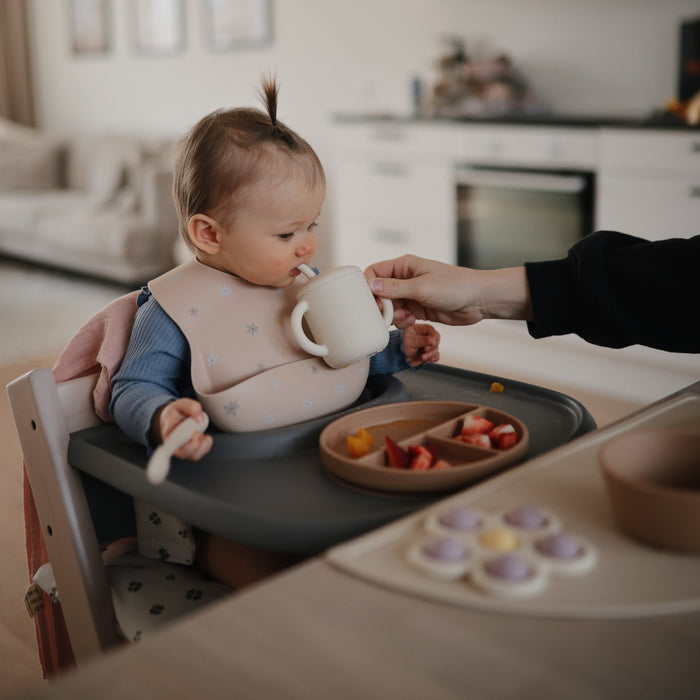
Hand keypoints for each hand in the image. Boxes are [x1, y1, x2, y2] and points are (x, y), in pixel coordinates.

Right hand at [153, 398, 212, 460]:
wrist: (175, 417)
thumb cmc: (176, 412)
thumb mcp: (181, 404)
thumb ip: (191, 407)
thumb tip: (200, 418)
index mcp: (168, 434)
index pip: (171, 446)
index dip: (184, 444)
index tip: (194, 432)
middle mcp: (174, 445)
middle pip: (183, 454)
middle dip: (194, 444)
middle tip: (197, 432)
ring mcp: (184, 450)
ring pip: (194, 456)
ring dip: (202, 444)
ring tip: (200, 432)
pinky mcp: (193, 451)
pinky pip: (202, 451)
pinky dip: (207, 443)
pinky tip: (204, 436)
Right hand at [365, 254, 531, 327]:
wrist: (478, 300)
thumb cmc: (455, 286)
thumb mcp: (422, 287)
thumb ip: (394, 288)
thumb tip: (370, 285)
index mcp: (404, 266)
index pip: (374, 272)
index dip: (369, 287)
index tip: (372, 301)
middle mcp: (405, 279)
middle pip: (379, 293)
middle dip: (381, 305)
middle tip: (388, 314)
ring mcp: (411, 294)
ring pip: (389, 307)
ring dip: (392, 315)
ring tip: (405, 317)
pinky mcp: (417, 308)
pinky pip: (400, 316)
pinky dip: (402, 321)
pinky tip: (413, 321)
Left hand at [402, 322, 440, 366]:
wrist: (396, 354)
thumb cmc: (400, 343)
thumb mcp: (410, 340)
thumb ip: (422, 340)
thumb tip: (433, 341)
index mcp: (422, 329)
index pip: (433, 332)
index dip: (433, 339)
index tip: (429, 344)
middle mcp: (426, 337)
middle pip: (436, 342)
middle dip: (432, 348)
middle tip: (425, 350)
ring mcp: (427, 346)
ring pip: (436, 350)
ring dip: (431, 354)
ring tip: (423, 357)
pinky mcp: (427, 353)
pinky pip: (435, 356)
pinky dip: (433, 358)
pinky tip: (430, 359)